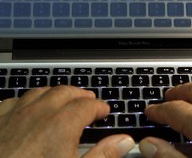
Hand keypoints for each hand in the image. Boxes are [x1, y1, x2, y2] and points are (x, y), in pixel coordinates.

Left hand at [0, 86, 134, 157]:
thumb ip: (103, 154)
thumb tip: (124, 142)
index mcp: (62, 124)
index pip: (88, 105)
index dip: (99, 106)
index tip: (104, 110)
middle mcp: (39, 112)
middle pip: (66, 92)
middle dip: (80, 95)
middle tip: (88, 101)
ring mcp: (15, 112)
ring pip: (41, 91)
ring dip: (55, 94)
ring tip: (62, 100)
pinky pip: (15, 100)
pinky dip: (28, 101)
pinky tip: (29, 109)